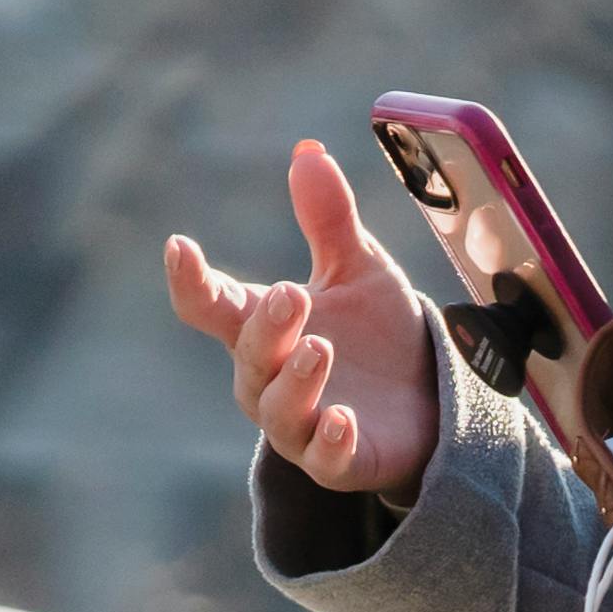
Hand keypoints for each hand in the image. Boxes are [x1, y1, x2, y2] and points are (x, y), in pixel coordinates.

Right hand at [168, 139, 440, 499]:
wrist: (431, 399)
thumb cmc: (379, 335)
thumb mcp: (359, 270)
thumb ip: (329, 219)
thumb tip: (308, 151)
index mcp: (264, 327)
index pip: (210, 305)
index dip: (190, 281)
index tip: (181, 246)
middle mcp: (270, 378)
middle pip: (248, 356)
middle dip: (267, 327)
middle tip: (294, 293)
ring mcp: (302, 423)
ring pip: (279, 409)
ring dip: (295, 379)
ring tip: (319, 347)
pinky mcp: (341, 460)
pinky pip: (325, 459)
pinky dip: (329, 441)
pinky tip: (342, 419)